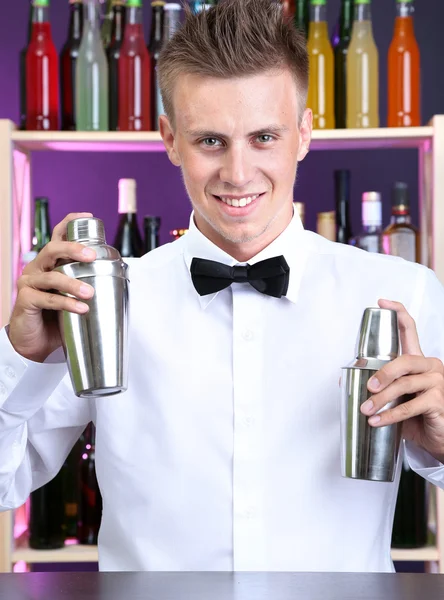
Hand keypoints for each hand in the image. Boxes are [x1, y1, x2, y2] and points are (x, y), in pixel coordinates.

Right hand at [8, 213, 96, 363]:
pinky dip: (66, 303)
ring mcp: (29, 283)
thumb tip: (121, 273)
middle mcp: (37, 268)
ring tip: (90, 293)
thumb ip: (87, 281)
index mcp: (50, 262)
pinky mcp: (25, 300)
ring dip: (73, 284)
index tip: (88, 217)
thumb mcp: (74, 295)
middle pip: (52, 249)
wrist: (35, 342)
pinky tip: (81, 309)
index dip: (70, 223)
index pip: (58, 236)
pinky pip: (47, 299)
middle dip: (73, 249)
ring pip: (51, 276)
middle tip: (91, 256)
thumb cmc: (56, 316)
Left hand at [360, 299, 443, 462]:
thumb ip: (376, 386)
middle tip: (367, 388)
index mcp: (417, 360)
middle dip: (382, 374)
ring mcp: (437, 382)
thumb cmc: (415, 415)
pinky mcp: (438, 401)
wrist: (437, 438)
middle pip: (404, 360)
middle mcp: (429, 366)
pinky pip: (410, 405)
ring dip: (381, 399)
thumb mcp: (393, 397)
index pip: (410, 329)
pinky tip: (377, 421)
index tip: (381, 302)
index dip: (397, 312)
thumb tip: (343, 379)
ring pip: (405, 384)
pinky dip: (390, 415)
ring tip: (366, 409)